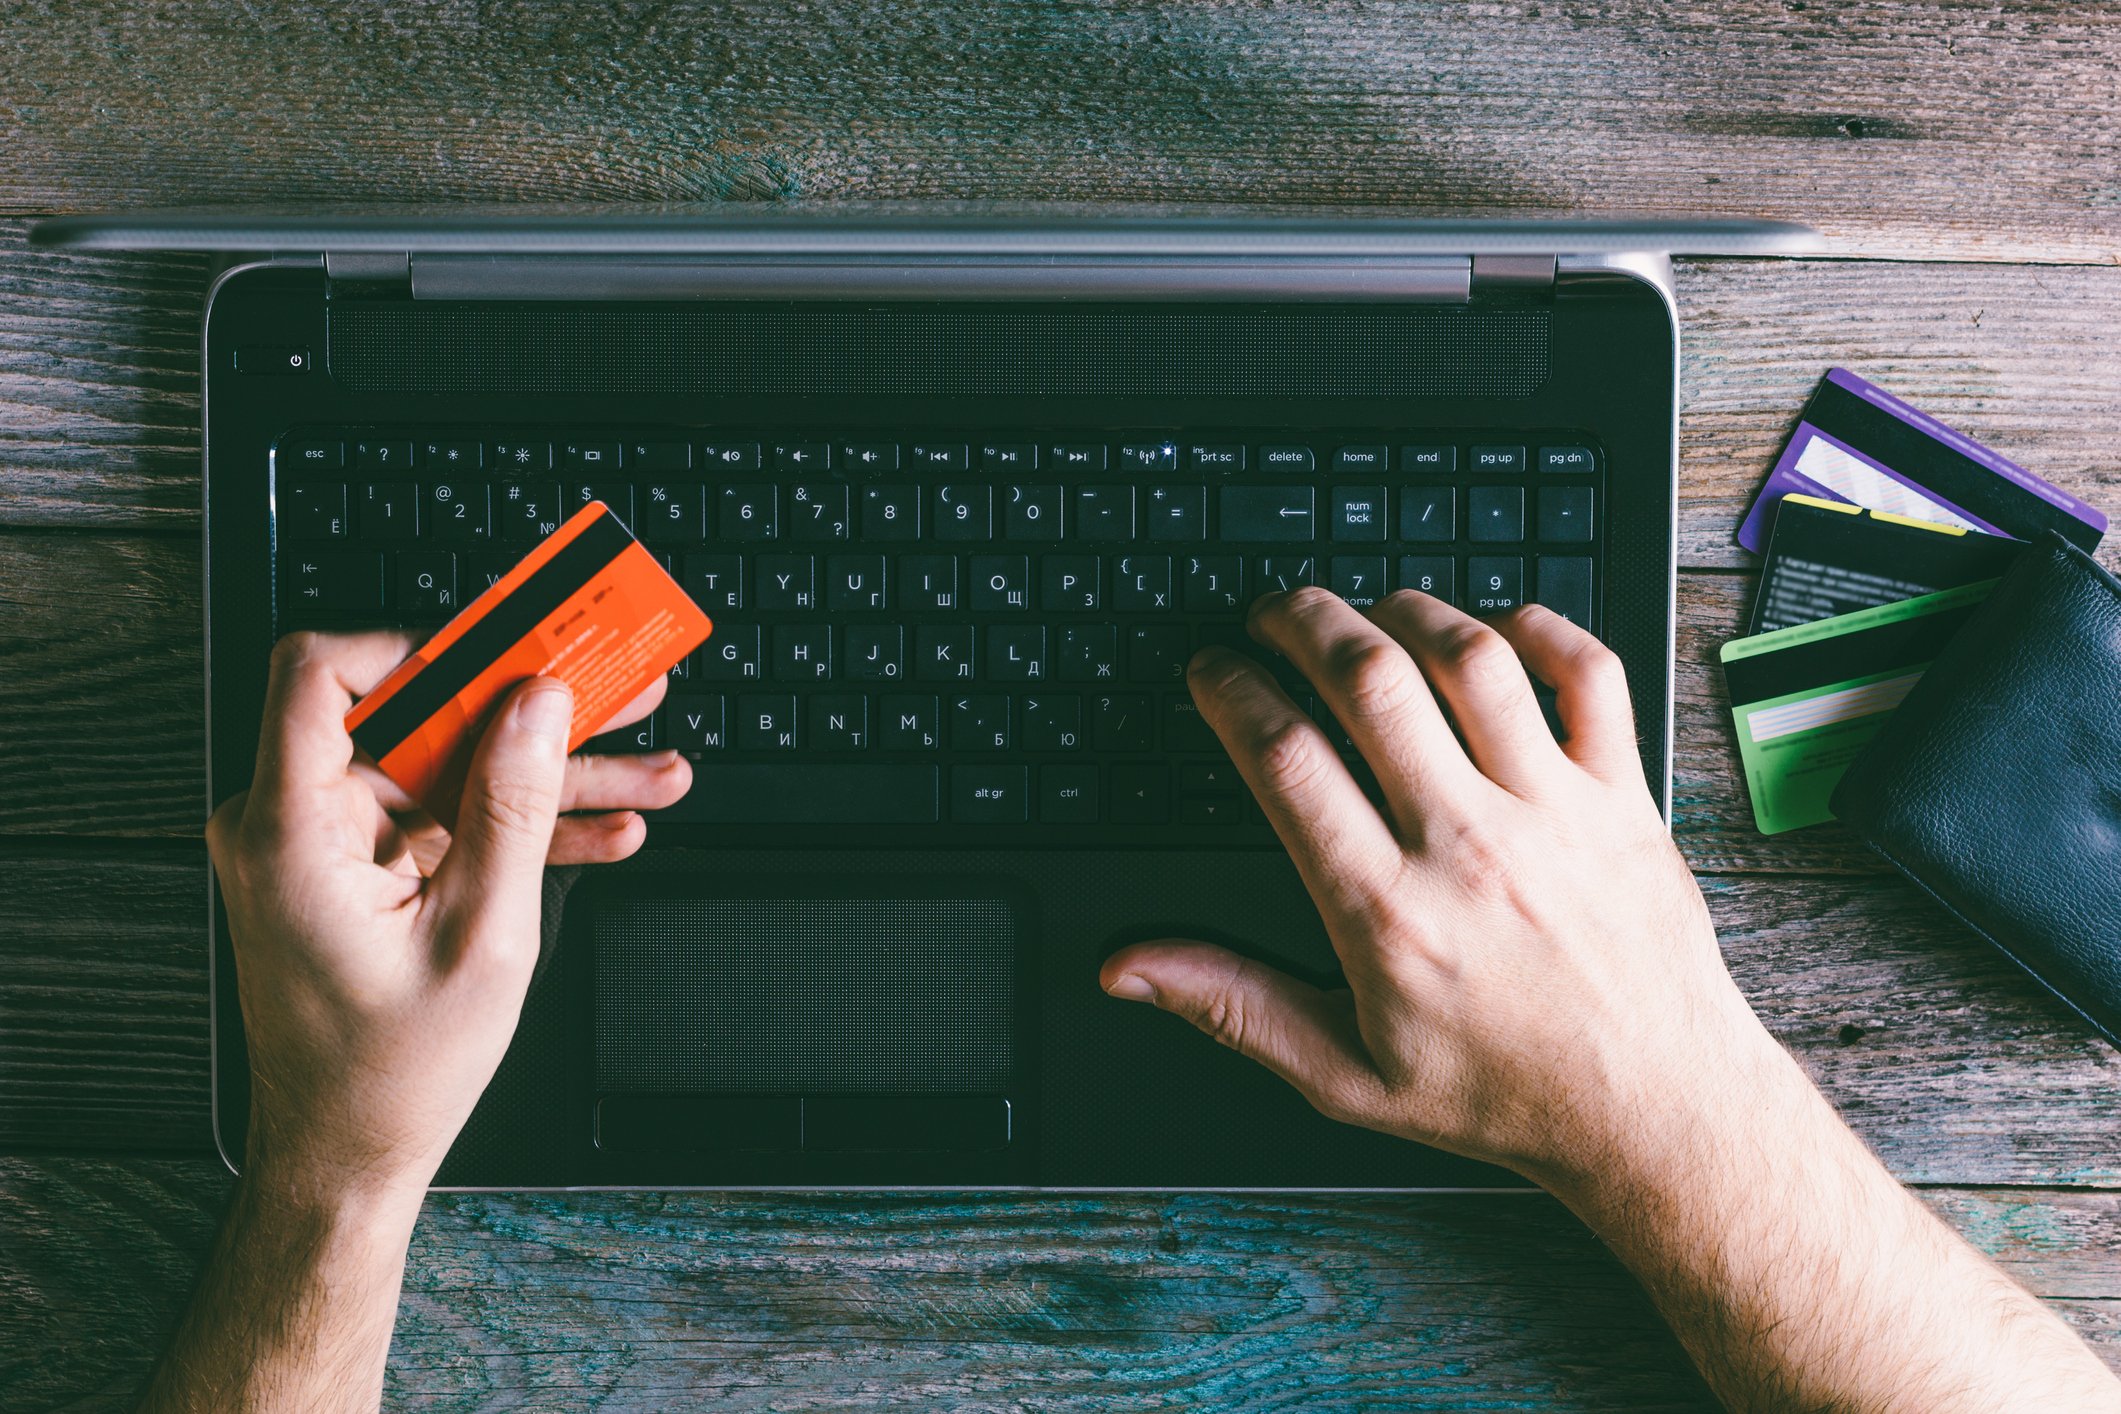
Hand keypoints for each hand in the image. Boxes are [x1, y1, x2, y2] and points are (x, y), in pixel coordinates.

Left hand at [206, 630, 690, 1201]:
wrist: (352, 1154)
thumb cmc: (389, 1074)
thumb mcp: (482, 935)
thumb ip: (512, 808)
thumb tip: (537, 707)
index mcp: (291, 833)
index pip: (320, 674)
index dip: (417, 646)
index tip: (507, 645)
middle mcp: (292, 825)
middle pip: (416, 719)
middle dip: (528, 710)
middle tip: (616, 689)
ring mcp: (328, 848)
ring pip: (449, 768)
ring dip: (549, 772)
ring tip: (649, 768)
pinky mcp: (363, 870)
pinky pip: (448, 817)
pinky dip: (520, 821)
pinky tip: (607, 825)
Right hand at [1102, 589, 1771, 1187]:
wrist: (1656, 1115)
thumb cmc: (1506, 1095)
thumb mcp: (1345, 1077)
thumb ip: (1232, 1009)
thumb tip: (1129, 970)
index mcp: (1388, 912)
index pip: (1286, 758)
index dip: (1232, 691)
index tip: (1213, 670)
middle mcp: (1469, 847)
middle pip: (1368, 681)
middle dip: (1303, 622)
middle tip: (1274, 612)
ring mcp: (1555, 814)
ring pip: (1470, 659)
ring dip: (1406, 611)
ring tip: (1370, 611)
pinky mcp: (1623, 799)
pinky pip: (1589, 675)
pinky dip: (1543, 629)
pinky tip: (1499, 629)